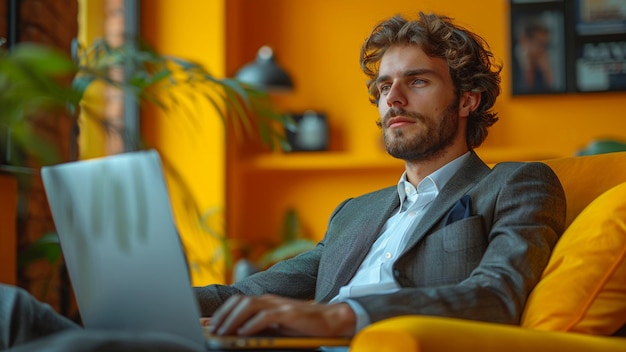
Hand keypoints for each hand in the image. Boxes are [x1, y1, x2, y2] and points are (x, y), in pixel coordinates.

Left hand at [208, 294, 355, 336]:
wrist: (330, 320)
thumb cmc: (302, 326)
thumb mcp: (276, 325)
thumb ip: (257, 325)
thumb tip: (236, 332)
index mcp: (266, 301)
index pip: (238, 301)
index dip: (220, 311)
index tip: (206, 324)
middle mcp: (270, 299)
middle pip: (239, 301)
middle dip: (223, 315)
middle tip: (212, 330)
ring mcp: (279, 305)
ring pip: (249, 306)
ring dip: (233, 319)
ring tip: (223, 332)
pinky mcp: (289, 313)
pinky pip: (266, 316)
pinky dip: (252, 324)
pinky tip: (244, 333)